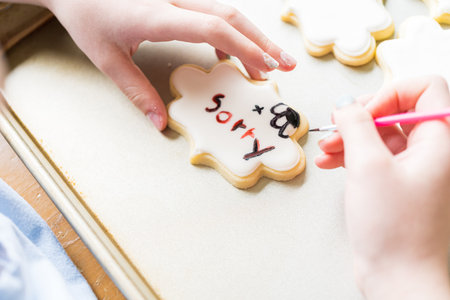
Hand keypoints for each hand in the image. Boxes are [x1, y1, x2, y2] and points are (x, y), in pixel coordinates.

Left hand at [36, 0, 296, 129]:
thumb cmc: (86, 17)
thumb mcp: (108, 59)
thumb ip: (137, 92)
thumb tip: (161, 123)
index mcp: (157, 15)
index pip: (214, 27)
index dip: (246, 48)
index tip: (266, 70)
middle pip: (231, 15)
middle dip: (262, 42)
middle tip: (285, 66)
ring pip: (226, 10)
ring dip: (251, 36)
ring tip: (268, 64)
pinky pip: (213, 10)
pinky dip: (229, 32)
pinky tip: (230, 53)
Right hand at [317, 76, 449, 298]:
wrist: (399, 277)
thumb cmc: (396, 228)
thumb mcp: (369, 166)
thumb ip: (355, 126)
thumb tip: (346, 105)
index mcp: (441, 140)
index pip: (424, 89)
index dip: (390, 93)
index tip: (363, 112)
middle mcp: (431, 151)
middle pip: (396, 110)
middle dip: (361, 116)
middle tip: (337, 127)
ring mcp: (413, 168)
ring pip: (380, 134)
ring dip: (349, 136)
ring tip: (326, 148)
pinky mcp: (395, 183)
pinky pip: (373, 156)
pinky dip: (350, 154)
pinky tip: (329, 162)